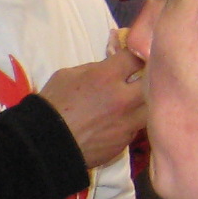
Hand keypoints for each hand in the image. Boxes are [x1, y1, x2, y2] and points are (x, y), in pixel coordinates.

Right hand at [39, 50, 147, 168]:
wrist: (43, 144)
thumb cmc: (51, 104)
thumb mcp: (68, 74)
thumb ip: (95, 68)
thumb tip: (110, 65)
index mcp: (106, 77)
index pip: (136, 56)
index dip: (136, 55)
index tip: (133, 57)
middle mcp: (123, 99)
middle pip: (154, 82)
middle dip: (148, 78)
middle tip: (139, 79)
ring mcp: (126, 123)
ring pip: (151, 108)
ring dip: (145, 103)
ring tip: (133, 103)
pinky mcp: (124, 142)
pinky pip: (136, 128)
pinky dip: (131, 123)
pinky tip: (118, 122)